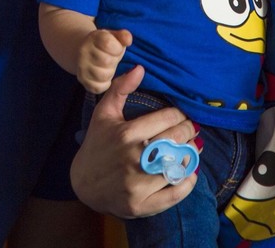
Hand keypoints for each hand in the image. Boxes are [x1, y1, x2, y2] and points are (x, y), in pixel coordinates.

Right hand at [70, 66, 198, 217]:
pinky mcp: (141, 205)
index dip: (180, 115)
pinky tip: (189, 173)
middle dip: (188, 132)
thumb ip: (121, 88)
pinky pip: (174, 194)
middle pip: (176, 140)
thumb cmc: (97, 144)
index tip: (183, 115)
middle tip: (192, 130)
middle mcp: (133, 159)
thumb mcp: (104, 114)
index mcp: (127, 134)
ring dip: (190, 156)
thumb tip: (140, 68)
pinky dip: (187, 183)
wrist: (83, 183)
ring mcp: (138, 184)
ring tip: (192, 149)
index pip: (168, 119)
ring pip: (178, 166)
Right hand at [77, 28, 132, 93]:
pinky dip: (105, 84)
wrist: (85, 51)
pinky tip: (104, 76)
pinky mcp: (83, 80)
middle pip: (107, 61)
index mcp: (94, 38)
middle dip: (114, 61)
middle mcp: (84, 51)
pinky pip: (98, 87)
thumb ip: (123, 36)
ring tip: (108, 66)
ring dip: (110, 72)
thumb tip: (128, 40)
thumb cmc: (104, 44)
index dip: (117, 48)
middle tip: (111, 58)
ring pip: (103, 75)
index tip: (117, 48)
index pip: (108, 43)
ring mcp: (82, 66)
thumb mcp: (114, 36)